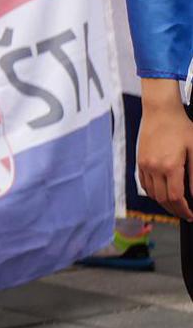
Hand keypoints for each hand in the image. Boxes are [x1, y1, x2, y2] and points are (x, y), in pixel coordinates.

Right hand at [137, 79, 192, 219]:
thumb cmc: (181, 128)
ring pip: (152, 193)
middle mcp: (154, 168)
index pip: (176, 197)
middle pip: (163, 199)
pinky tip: (162, 193)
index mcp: (170, 166)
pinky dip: (153, 193)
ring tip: (175, 205)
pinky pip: (144, 184)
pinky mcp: (139, 161)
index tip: (191, 215)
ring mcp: (144, 165)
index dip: (184, 210)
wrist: (160, 112)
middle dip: (175, 210)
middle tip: (185, 214)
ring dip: (164, 203)